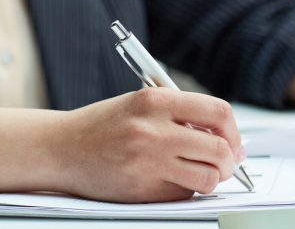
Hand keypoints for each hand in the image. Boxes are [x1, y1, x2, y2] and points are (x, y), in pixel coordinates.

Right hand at [54, 88, 243, 202]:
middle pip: (219, 148)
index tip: (233, 140)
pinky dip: (185, 189)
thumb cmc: (102, 125)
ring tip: (201, 172)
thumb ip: (180, 113)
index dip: (233, 130)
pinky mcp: (142, 189)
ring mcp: (148, 161)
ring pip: (207, 177)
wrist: (61, 148)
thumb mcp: (140, 103)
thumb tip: (226, 137)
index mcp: (155, 100)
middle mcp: (153, 129)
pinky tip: (170, 179)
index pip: (218, 112)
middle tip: (226, 163)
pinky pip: (183, 193)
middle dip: (230, 160)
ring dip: (211, 178)